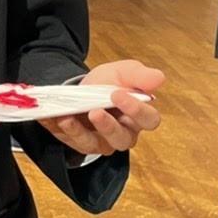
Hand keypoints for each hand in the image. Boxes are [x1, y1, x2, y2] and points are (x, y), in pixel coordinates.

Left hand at [39, 59, 162, 156]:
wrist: (79, 88)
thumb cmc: (106, 83)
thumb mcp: (121, 72)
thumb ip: (139, 75)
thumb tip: (159, 78)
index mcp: (138, 116)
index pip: (148, 119)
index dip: (136, 110)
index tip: (118, 94)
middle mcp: (124, 133)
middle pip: (123, 139)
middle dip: (109, 126)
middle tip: (96, 111)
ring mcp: (102, 141)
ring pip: (98, 145)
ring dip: (81, 132)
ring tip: (70, 117)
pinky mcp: (82, 143)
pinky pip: (75, 142)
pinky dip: (66, 129)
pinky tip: (58, 117)